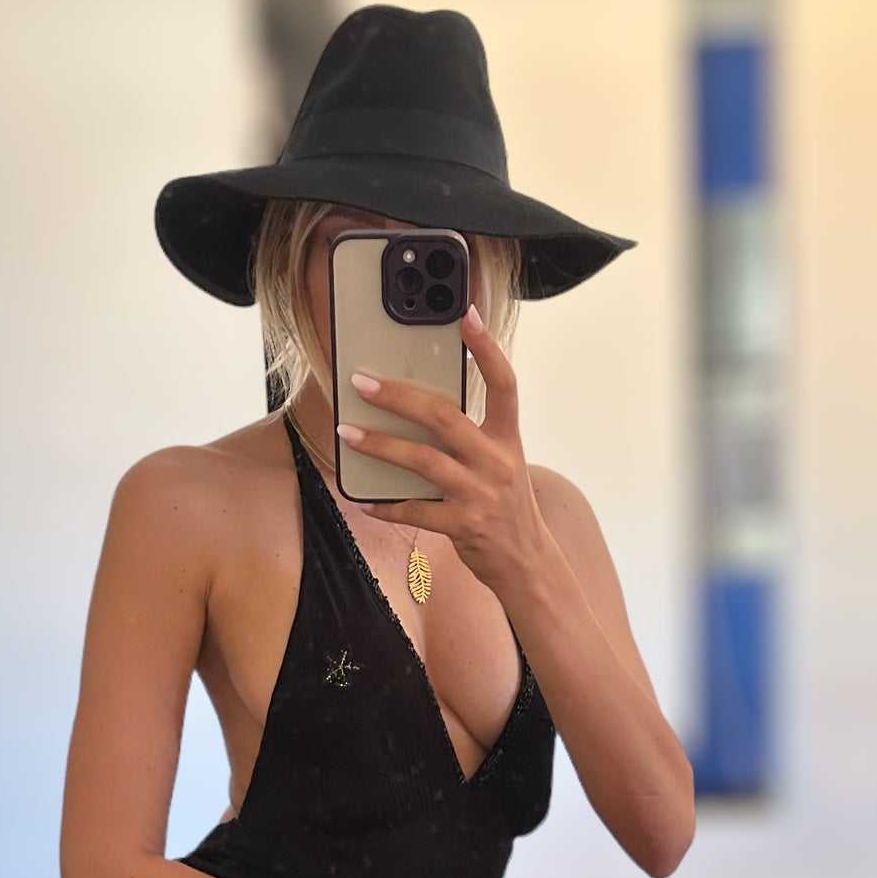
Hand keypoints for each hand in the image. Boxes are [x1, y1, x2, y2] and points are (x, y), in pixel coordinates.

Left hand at [340, 308, 550, 596]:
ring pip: (422, 460)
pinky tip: (364, 499)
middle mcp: (497, 461)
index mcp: (507, 438)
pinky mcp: (463, 525)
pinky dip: (386, 504)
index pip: (503, 383)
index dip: (487, 348)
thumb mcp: (502, 464)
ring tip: (348, 432)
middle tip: (363, 381)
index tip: (466, 315)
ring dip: (379, 444)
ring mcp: (480, 494)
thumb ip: (471, 438)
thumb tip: (418, 410)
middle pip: (444, 416)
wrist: (528, 563)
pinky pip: (414, 509)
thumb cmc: (506, 507)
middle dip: (398, 396)